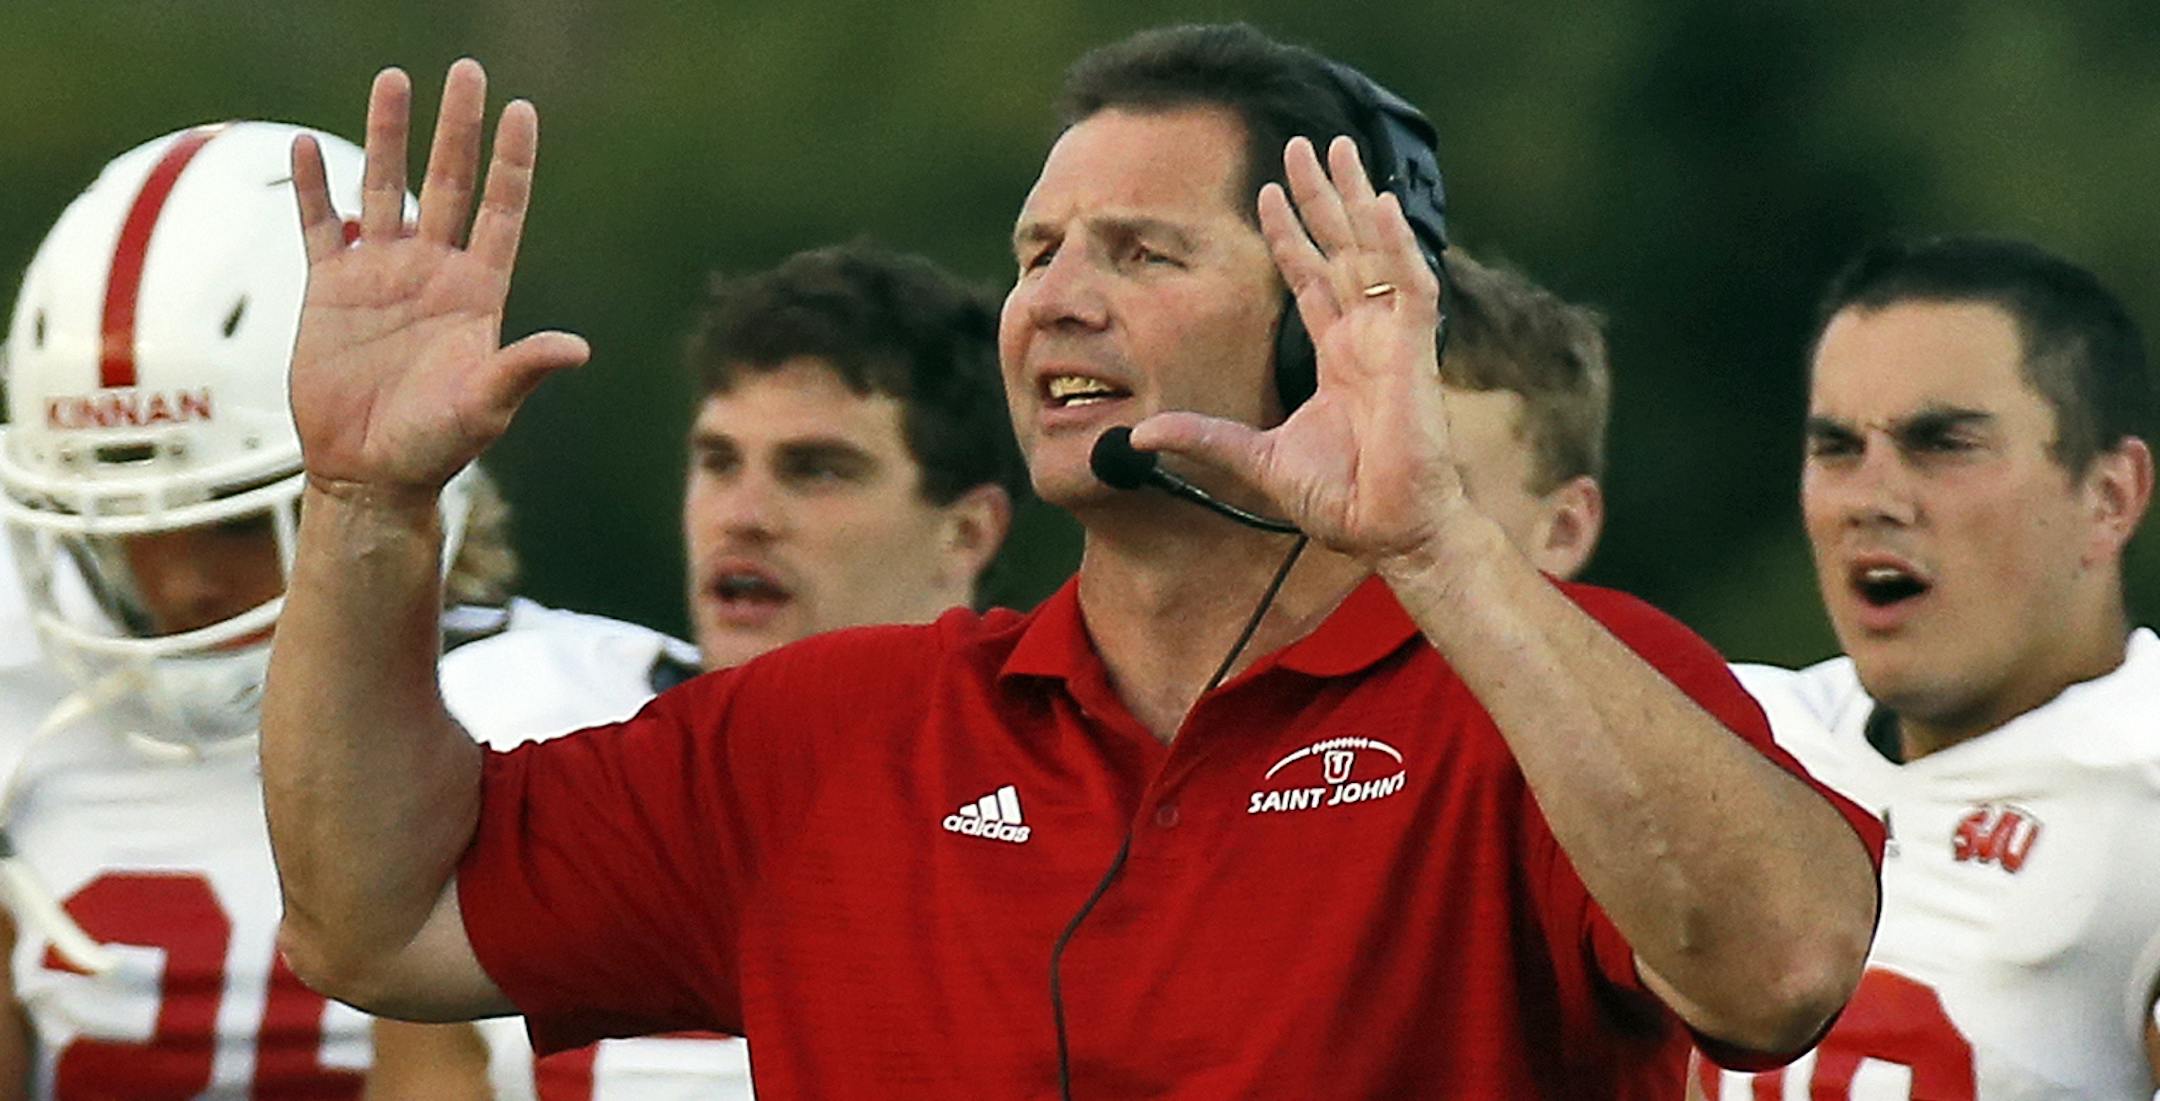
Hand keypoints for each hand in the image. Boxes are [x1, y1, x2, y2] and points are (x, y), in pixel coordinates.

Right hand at [288, 60, 587, 501]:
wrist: (370, 472)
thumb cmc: (437, 446)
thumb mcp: (487, 406)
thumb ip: (523, 369)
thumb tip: (577, 349)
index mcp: (478, 292)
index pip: (502, 210)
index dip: (512, 162)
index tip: (521, 110)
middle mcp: (434, 271)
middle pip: (450, 182)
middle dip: (458, 127)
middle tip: (466, 71)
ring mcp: (382, 275)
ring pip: (386, 187)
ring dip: (388, 135)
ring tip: (393, 79)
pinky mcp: (330, 290)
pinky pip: (321, 226)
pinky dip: (314, 188)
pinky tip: (306, 144)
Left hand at [1128, 136, 1465, 563]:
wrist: (1384, 530)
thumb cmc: (1337, 501)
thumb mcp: (1252, 460)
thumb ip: (1201, 438)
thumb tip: (1137, 434)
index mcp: (1337, 357)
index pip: (1310, 279)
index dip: (1290, 235)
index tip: (1265, 194)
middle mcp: (1366, 337)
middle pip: (1341, 247)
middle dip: (1322, 195)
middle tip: (1304, 144)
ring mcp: (1392, 339)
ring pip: (1373, 249)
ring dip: (1356, 197)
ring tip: (1337, 147)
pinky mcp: (1414, 350)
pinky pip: (1408, 282)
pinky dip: (1396, 242)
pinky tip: (1379, 202)